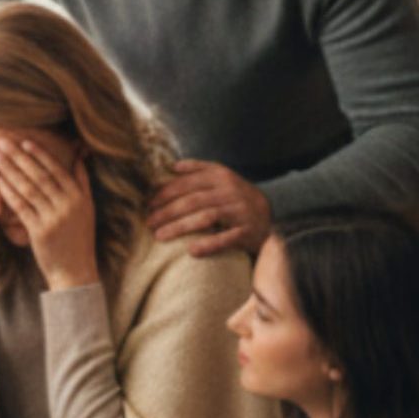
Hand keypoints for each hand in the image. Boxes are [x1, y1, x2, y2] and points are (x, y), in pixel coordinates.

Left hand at [0, 139, 98, 289]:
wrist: (74, 271)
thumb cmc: (77, 238)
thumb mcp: (87, 209)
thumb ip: (82, 182)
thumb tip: (79, 155)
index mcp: (79, 197)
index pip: (56, 169)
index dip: (39, 154)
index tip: (23, 141)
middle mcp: (68, 205)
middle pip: (40, 175)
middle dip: (19, 157)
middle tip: (2, 142)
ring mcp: (54, 218)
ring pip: (28, 189)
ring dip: (10, 171)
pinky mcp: (40, 231)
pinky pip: (21, 207)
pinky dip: (9, 193)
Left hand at [147, 160, 270, 256]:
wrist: (271, 215)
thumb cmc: (236, 197)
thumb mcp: (222, 177)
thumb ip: (199, 169)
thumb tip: (173, 166)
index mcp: (221, 177)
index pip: (188, 183)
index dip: (166, 193)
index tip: (148, 204)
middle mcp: (230, 192)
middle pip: (193, 201)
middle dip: (167, 212)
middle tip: (149, 223)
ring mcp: (240, 211)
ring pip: (205, 218)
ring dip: (180, 227)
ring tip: (160, 236)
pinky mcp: (247, 231)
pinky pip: (226, 239)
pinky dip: (209, 245)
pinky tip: (191, 251)